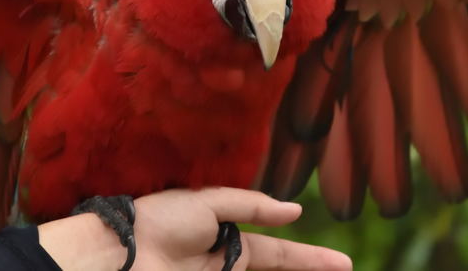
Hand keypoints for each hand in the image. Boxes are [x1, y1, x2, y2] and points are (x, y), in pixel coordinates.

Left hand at [39, 187, 351, 270]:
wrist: (120, 252)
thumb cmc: (158, 220)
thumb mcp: (207, 202)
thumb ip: (251, 205)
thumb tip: (296, 210)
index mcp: (224, 236)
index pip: (277, 252)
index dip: (309, 259)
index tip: (343, 263)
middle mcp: (223, 262)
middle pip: (275, 269)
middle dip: (306, 270)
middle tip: (347, 269)